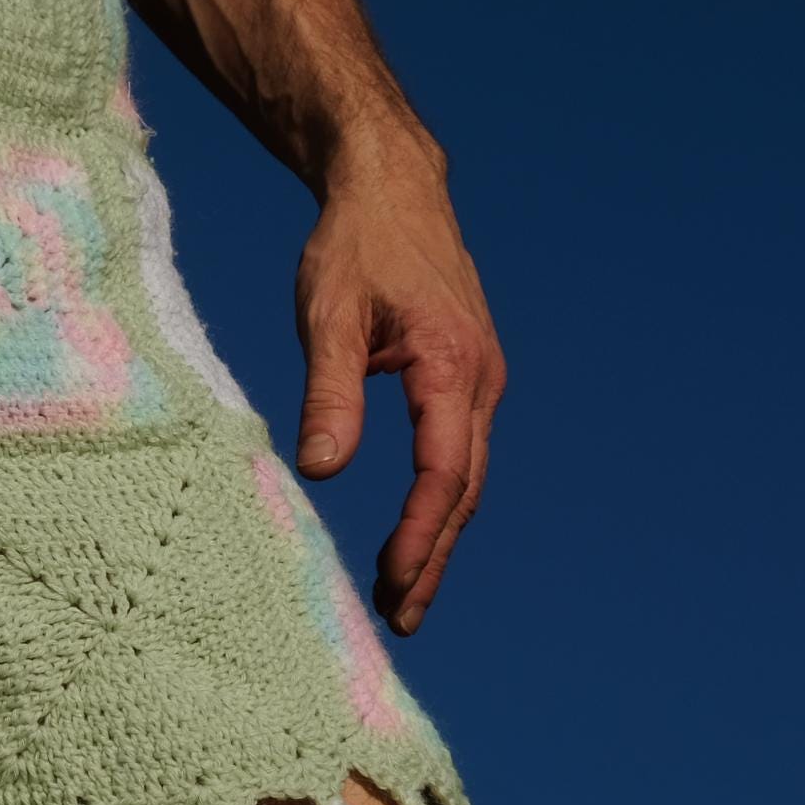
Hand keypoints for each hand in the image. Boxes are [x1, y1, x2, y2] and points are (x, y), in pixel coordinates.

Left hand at [292, 153, 505, 634]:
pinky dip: (442, 499)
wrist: (393, 185)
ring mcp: (483, 377)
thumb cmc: (355, 243)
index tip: (392, 583)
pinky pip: (461, 450)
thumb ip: (327, 391)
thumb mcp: (327, 313)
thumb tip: (322, 471)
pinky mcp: (469, 374)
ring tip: (401, 594)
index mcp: (453, 365)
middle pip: (465, 489)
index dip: (421, 535)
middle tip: (398, 619)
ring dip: (439, 535)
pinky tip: (414, 532)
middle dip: (434, 557)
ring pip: (467, 474)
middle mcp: (482, 378)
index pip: (444, 472)